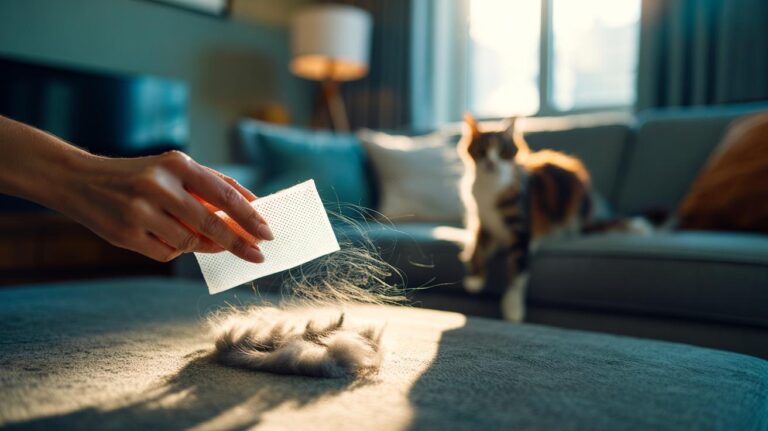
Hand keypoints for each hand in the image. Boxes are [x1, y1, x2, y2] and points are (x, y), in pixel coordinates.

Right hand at [59, 150, 272, 262]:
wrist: (81, 181)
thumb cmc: (141, 176)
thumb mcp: (174, 170)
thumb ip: (211, 186)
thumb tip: (253, 209)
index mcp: (176, 164)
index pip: (223, 194)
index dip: (249, 216)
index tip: (267, 232)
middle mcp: (158, 186)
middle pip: (210, 224)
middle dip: (238, 242)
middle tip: (258, 254)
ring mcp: (140, 211)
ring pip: (189, 242)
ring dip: (201, 244)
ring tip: (196, 235)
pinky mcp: (126, 234)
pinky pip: (167, 252)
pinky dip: (174, 249)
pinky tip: (163, 235)